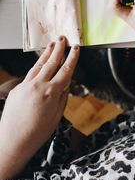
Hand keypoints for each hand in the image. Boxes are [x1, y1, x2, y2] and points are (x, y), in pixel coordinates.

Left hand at [0, 36, 78, 179]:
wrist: (13, 141)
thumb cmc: (37, 133)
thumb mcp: (56, 116)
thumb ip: (62, 98)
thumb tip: (66, 86)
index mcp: (51, 93)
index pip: (65, 71)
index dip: (72, 58)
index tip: (76, 49)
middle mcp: (37, 86)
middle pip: (50, 63)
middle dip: (58, 50)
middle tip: (63, 39)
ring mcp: (25, 86)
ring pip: (38, 66)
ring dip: (46, 54)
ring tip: (52, 45)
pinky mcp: (17, 89)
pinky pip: (29, 75)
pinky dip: (37, 67)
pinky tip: (40, 64)